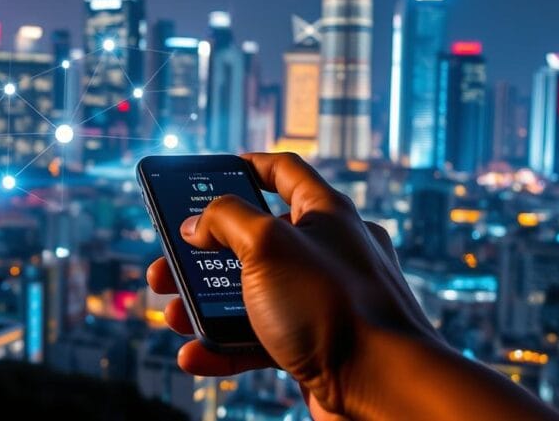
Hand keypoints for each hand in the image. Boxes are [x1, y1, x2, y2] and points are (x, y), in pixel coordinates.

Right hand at [146, 153, 437, 418]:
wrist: (388, 393)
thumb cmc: (336, 310)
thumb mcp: (267, 246)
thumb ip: (224, 220)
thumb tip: (197, 223)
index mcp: (326, 214)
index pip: (283, 172)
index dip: (246, 166)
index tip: (213, 173)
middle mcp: (329, 253)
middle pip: (254, 239)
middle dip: (204, 253)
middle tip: (170, 262)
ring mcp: (323, 302)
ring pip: (251, 294)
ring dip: (205, 304)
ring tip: (173, 316)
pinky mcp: (316, 346)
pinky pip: (260, 340)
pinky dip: (225, 347)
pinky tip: (196, 355)